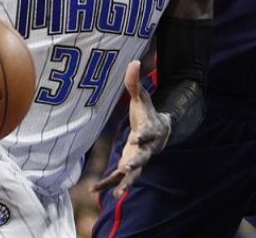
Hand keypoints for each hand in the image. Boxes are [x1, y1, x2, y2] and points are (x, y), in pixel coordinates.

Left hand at [92, 60, 170, 196]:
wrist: (161, 132)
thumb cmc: (147, 112)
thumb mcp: (141, 97)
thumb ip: (135, 82)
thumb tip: (134, 61)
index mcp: (149, 130)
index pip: (147, 134)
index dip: (143, 136)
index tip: (135, 139)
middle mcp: (145, 149)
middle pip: (142, 158)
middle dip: (135, 164)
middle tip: (127, 168)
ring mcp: (138, 160)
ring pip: (133, 174)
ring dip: (125, 183)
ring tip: (117, 194)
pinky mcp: (129, 166)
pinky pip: (119, 177)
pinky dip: (109, 183)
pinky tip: (94, 189)